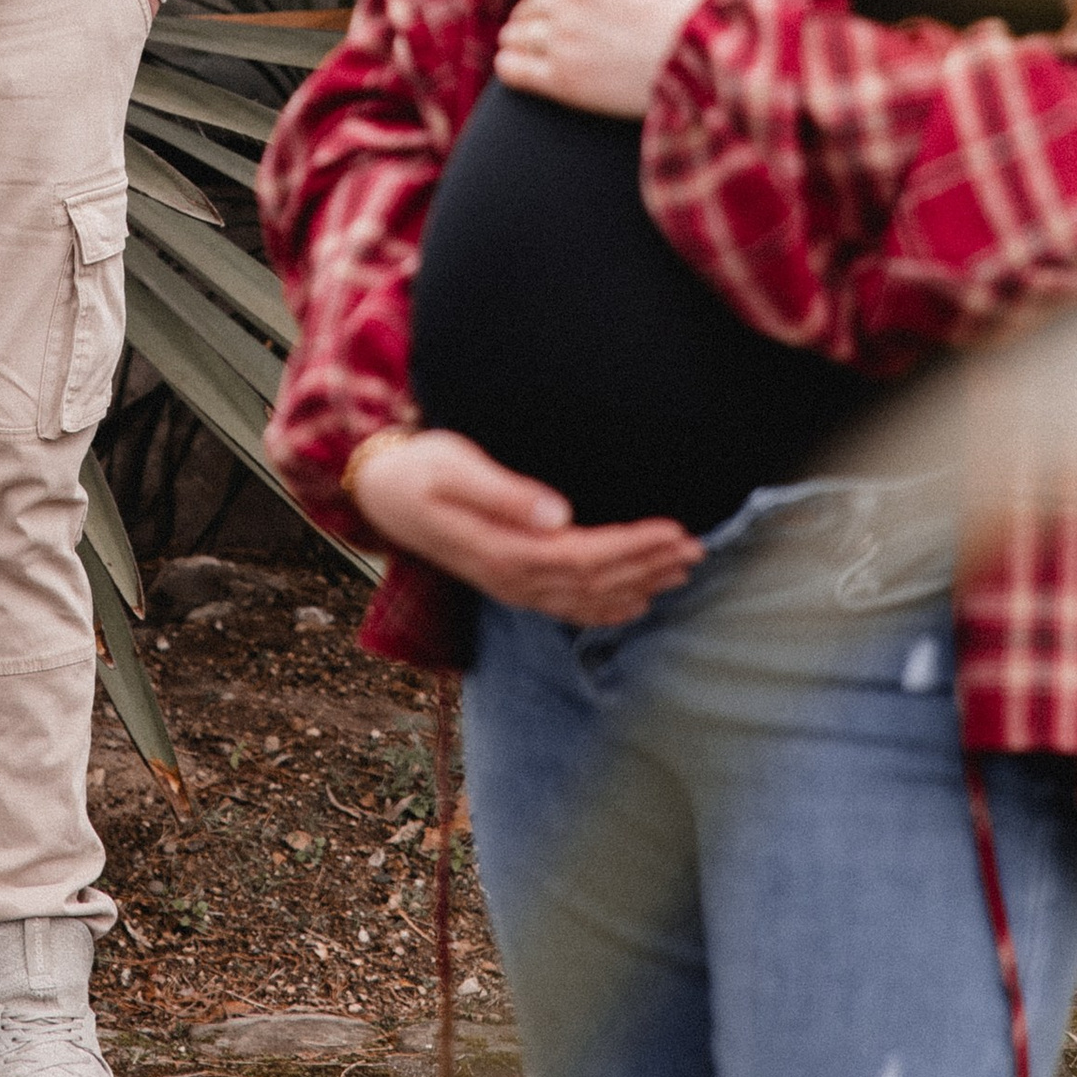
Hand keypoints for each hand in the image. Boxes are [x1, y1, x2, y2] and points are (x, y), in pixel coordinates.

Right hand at [349, 428, 702, 622]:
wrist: (380, 490)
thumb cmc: (419, 469)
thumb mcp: (455, 469)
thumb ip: (506, 494)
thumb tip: (560, 515)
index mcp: (503, 552)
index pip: (584, 558)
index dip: (632, 549)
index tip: (674, 530)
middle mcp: (512, 579)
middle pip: (594, 583)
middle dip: (647, 567)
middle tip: (696, 549)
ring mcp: (511, 586)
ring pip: (586, 598)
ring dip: (637, 585)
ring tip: (682, 569)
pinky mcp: (511, 580)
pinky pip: (567, 605)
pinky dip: (606, 607)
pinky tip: (636, 602)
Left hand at [494, 0, 724, 117]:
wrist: (709, 51)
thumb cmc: (701, 2)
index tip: (555, 4)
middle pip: (533, 5)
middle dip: (533, 16)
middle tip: (530, 28)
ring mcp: (563, 37)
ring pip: (519, 35)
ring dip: (518, 39)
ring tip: (515, 47)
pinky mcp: (565, 79)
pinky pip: (517, 71)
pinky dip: (510, 66)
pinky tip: (508, 66)